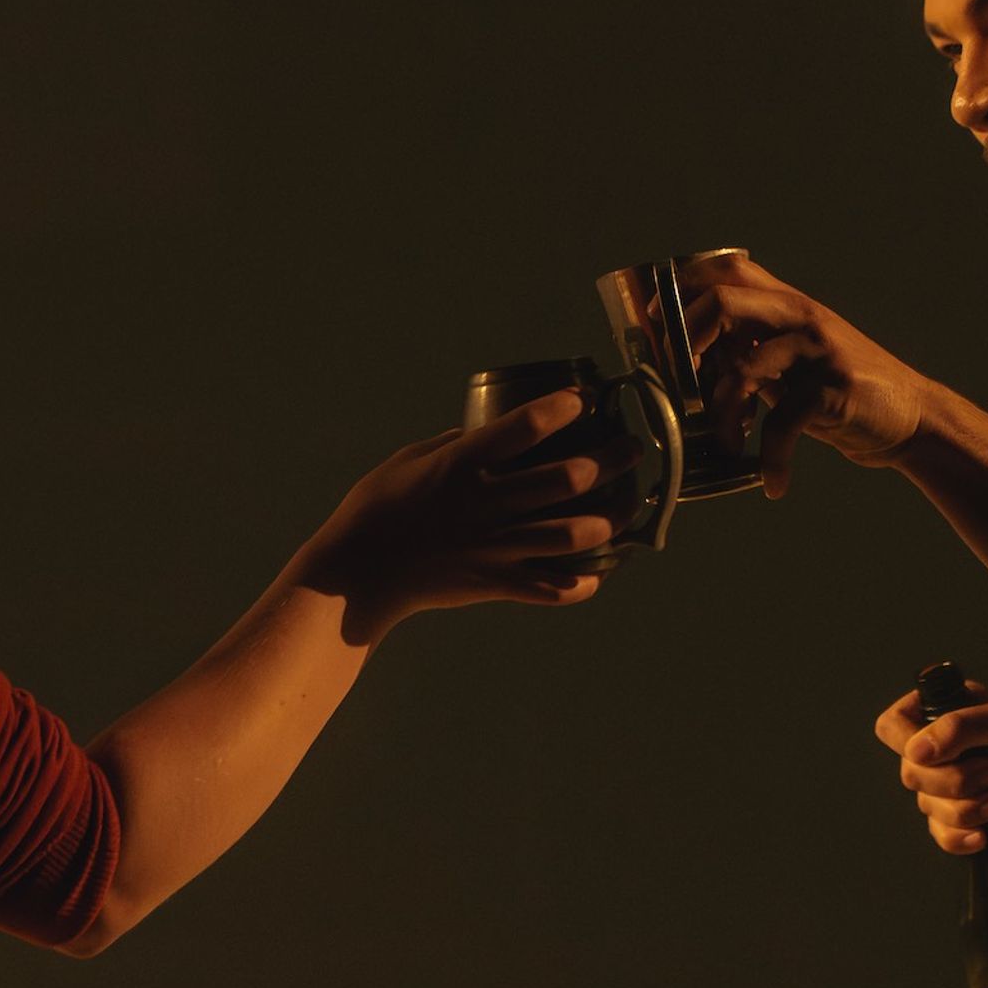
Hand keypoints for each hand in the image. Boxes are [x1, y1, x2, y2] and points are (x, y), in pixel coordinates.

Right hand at [299, 390, 623, 639]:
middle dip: (611, 460)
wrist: (355, 576)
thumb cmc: (375, 510)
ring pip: (572, 535)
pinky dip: (581, 583)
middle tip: (632, 448)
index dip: (563, 407)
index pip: (525, 425)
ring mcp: (493, 546)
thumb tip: (483, 430)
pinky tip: (598, 573)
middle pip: (567, 478)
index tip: (585, 399)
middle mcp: (485, 502)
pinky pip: (551, 588)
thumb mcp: (409, 460)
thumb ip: (453, 444)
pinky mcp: (494, 583)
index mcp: (461, 463)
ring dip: (610, 520)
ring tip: (626, 508)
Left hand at [675, 251, 930, 494]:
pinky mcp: (833, 389)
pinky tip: (774, 483)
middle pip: (722, 303)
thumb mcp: (794, 362)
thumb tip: (686, 362)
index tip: (656, 325)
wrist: (911, 419)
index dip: (682, 289)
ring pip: (741, 369)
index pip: (727, 269)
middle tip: (678, 387)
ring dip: (721, 418)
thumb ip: (751, 351)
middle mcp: (800, 316)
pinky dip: (771, 460)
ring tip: (726, 445)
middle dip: (684, 344)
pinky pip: (780, 425)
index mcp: (787, 304)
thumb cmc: (841, 394)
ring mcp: (818, 349)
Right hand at [875, 680, 987, 850]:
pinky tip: (984, 835)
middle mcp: (935, 747)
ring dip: (966, 810)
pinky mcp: (961, 813)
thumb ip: (960, 728)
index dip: (907, 745)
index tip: (940, 753)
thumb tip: (915, 753)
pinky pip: (941, 834)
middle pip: (911, 775)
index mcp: (937, 711)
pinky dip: (960, 837)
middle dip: (955, 782)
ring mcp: (946, 782)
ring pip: (928, 808)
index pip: (892, 727)